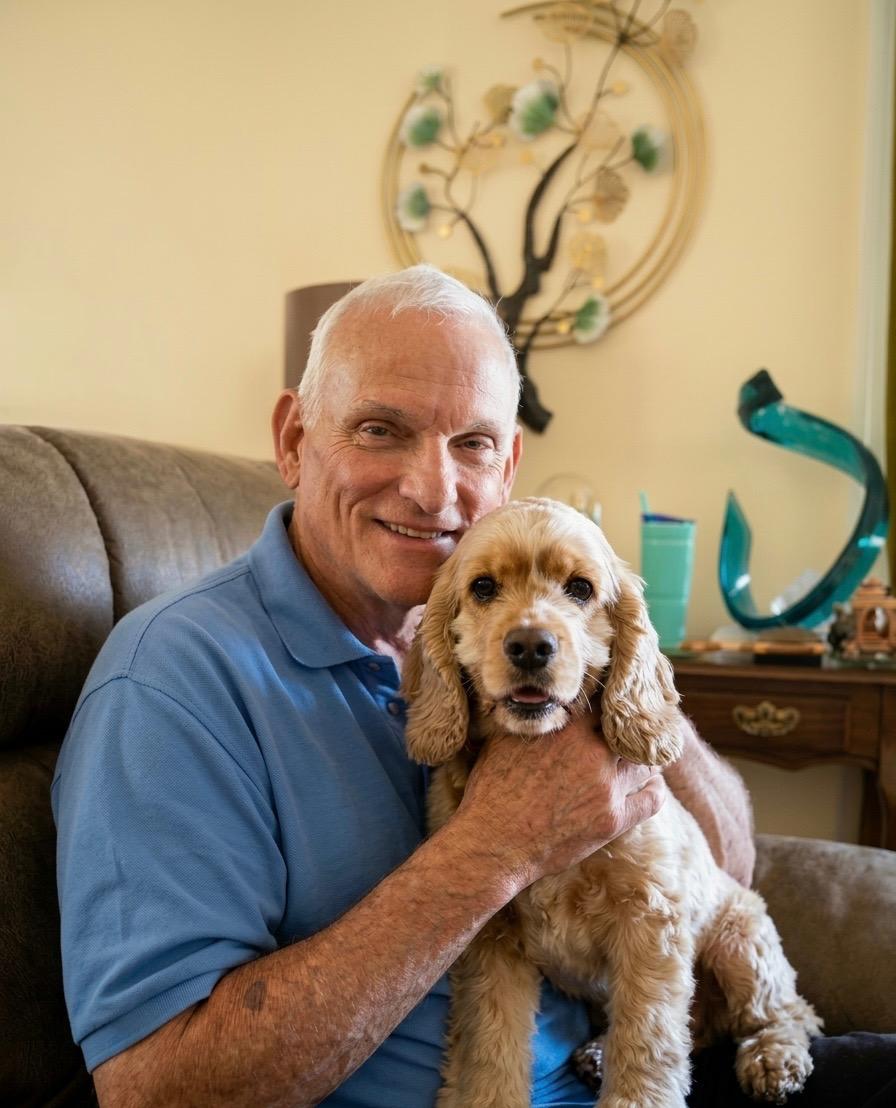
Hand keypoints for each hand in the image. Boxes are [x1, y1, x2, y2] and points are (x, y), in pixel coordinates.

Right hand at [453, 712, 665, 889]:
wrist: (494, 844)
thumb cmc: (492, 793)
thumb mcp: (503, 742)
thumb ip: (532, 720)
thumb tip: (536, 700)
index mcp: (566, 729)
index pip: (601, 703)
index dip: (603, 707)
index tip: (605, 710)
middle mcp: (591, 753)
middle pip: (626, 732)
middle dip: (625, 731)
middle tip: (627, 733)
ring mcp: (606, 787)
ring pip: (642, 763)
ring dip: (641, 759)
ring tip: (640, 758)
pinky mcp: (614, 820)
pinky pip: (652, 799)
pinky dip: (655, 788)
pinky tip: (653, 784)